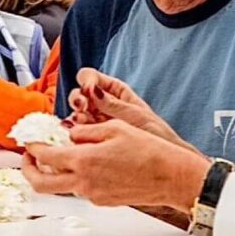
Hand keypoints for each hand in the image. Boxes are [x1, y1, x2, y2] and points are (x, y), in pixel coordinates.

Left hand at [21, 119, 210, 211]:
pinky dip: (78, 178)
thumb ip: (87, 131)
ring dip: (55, 174)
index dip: (33, 146)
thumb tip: (71, 134)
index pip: (45, 155)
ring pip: (61, 187)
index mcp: (83, 161)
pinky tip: (91, 166)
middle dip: (28, 170)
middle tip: (28, 158)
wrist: (171, 177)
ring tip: (64, 158)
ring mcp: (92, 195)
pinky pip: (82, 190)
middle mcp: (83, 182)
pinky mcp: (103, 202)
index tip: (30, 140)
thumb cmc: (150, 151)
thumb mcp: (116, 128)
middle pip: (40, 183)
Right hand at [68, 68, 196, 152]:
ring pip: (75, 112)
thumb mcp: (134, 114)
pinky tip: (80, 133)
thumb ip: (111, 103)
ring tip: (83, 122)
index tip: (89, 90)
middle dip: (77, 98)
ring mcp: (95, 120)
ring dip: (76, 115)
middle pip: (78, 94)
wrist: (159, 158)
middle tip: (83, 107)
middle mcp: (102, 104)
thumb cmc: (154, 132)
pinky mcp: (91, 137)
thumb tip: (91, 89)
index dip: (87, 80)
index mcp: (115, 91)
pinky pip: (76, 131)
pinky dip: (75, 131)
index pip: (91, 77)